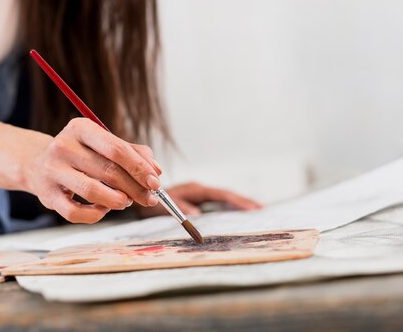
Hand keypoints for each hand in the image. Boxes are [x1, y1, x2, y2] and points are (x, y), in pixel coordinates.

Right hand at [23, 118, 161, 223]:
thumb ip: (131, 152)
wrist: (37, 164)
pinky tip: (103, 209)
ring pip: (92, 191)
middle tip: (149, 198)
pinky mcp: (47, 195)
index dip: (140, 167)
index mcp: (80, 128)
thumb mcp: (102, 143)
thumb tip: (155, 170)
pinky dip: (96, 215)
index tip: (155, 181)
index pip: (116, 149)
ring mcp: (53, 171)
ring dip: (117, 201)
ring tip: (126, 202)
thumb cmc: (79, 154)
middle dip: (135, 188)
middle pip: (108, 170)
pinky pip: (75, 212)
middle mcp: (63, 146)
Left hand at [137, 182, 262, 217]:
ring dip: (239, 202)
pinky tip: (240, 211)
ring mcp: (200, 193)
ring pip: (224, 197)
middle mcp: (199, 189)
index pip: (220, 194)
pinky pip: (217, 201)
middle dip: (243, 201)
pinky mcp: (198, 199)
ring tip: (258, 209)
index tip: (251, 208)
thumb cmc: (151, 202)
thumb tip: (197, 214)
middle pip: (226, 194)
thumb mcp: (162, 206)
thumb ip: (179, 207)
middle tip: (261, 209)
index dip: (236, 201)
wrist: (141, 194)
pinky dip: (230, 205)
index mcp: (195, 189)